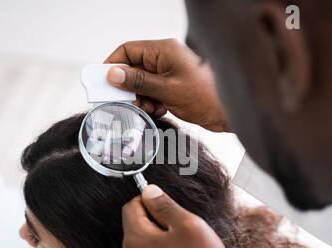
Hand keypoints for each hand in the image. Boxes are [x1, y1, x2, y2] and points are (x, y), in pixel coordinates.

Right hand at [104, 39, 228, 131]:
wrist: (228, 113)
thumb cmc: (206, 96)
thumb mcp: (167, 89)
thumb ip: (139, 81)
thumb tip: (113, 74)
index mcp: (164, 50)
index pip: (128, 50)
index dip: (112, 65)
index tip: (103, 82)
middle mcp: (165, 58)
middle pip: (133, 67)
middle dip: (128, 86)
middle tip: (126, 102)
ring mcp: (170, 72)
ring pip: (142, 82)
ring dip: (140, 97)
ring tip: (148, 108)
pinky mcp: (174, 86)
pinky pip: (152, 91)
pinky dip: (151, 101)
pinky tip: (159, 109)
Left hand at [118, 185, 235, 247]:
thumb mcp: (188, 225)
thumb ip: (164, 205)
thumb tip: (148, 190)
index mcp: (134, 241)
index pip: (131, 206)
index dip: (151, 202)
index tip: (169, 210)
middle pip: (137, 224)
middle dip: (158, 222)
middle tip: (181, 234)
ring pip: (144, 240)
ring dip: (160, 238)